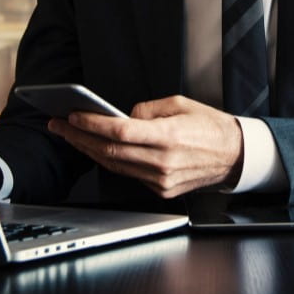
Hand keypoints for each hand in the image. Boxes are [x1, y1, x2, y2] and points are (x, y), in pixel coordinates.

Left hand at [47, 95, 243, 198]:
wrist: (234, 156)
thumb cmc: (210, 126)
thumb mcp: (180, 103)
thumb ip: (147, 109)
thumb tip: (124, 115)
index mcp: (168, 137)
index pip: (120, 132)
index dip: (92, 124)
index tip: (73, 116)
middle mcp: (162, 162)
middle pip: (109, 152)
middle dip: (79, 137)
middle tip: (59, 125)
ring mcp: (161, 180)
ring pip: (114, 166)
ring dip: (88, 150)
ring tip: (71, 135)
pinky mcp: (161, 189)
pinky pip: (129, 174)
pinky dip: (110, 161)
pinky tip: (96, 148)